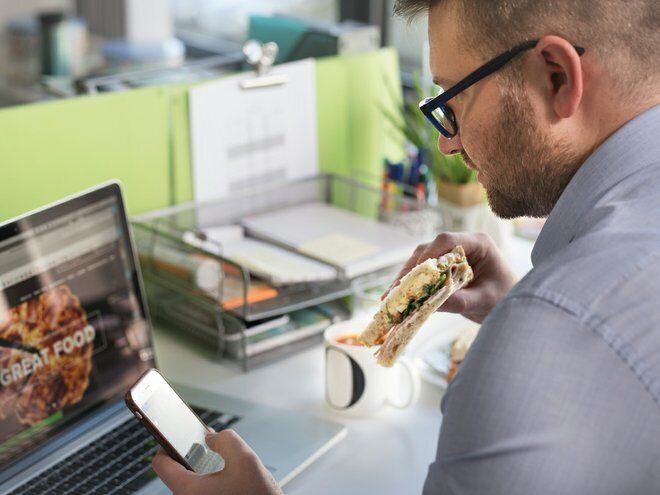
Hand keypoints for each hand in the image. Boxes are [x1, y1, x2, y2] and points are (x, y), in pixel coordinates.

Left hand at [152, 429, 282, 494]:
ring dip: (204, 468)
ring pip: (191, 482)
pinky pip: (202, 491)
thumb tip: (211, 437)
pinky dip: (211, 479)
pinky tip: (229, 475)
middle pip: (177, 472)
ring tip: (223, 460)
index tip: (177, 434)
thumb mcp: (245, 459)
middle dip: (192, 454)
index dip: (166, 444)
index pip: (160, 464)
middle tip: (209, 445)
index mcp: (188, 490)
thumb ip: (225, 439)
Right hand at [383, 232, 517, 322]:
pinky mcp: (445, 269)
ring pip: (422, 261)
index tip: (416, 272)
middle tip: (395, 290)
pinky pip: (424, 274)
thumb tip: (431, 305)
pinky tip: (399, 299)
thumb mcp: (486, 301)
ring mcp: (452, 257)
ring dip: (407, 279)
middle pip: (429, 250)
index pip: (447, 239)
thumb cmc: (507, 298)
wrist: (512, 304)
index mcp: (478, 243)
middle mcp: (462, 246)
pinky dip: (412, 286)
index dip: (429, 253)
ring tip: (390, 298)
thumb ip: (462, 301)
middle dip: (411, 270)